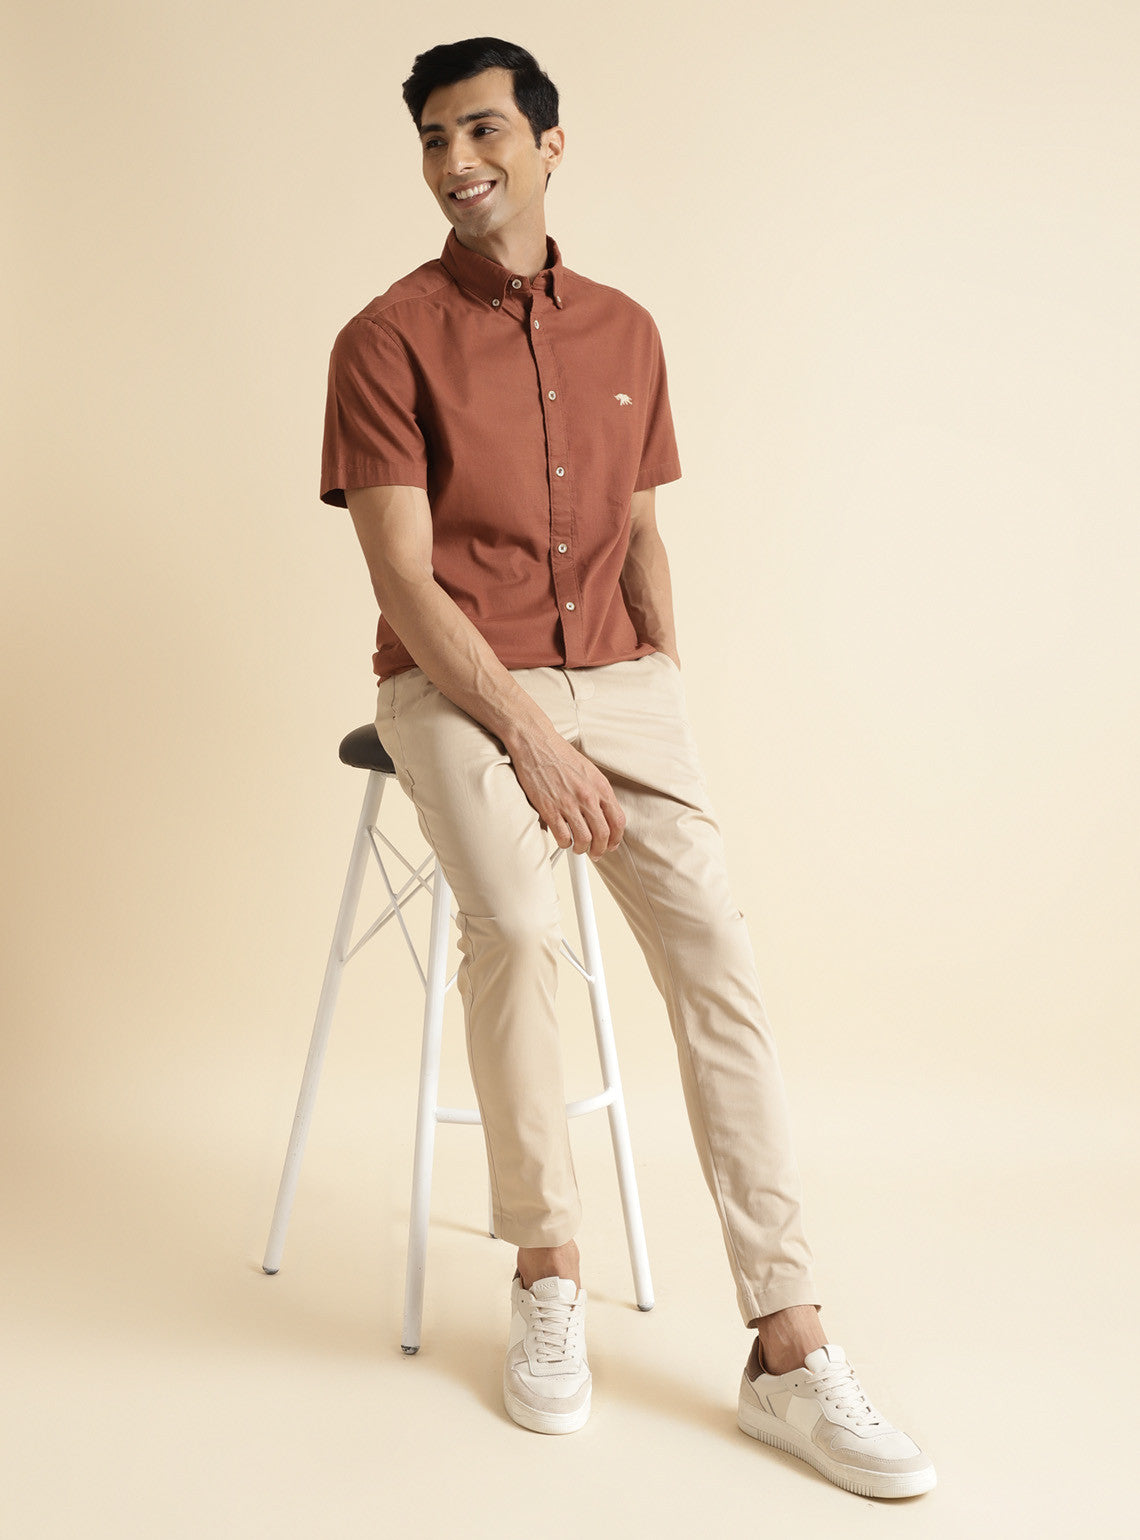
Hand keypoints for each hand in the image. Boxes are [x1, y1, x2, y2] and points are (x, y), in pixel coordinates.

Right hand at [508, 728, 625, 858]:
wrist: (536, 743)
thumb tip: (603, 813)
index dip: (616, 838)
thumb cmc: (560, 754)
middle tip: (596, 853)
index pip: (618, 821)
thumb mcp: (589, 770)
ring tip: (578, 847)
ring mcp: (569, 804)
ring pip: (584, 839)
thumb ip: (598, 792)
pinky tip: (563, 839)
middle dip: (600, 849)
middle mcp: (588, 797)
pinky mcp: (550, 809)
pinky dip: (564, 843)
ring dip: (582, 849)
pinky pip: (562, 836)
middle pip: (603, 835)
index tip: (611, 844)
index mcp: (600, 787)